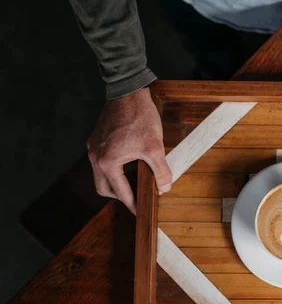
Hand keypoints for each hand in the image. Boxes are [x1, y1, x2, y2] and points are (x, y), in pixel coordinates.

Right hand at [87, 88, 171, 213]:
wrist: (128, 90)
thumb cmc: (140, 117)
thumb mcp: (155, 147)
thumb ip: (160, 171)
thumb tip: (164, 188)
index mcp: (107, 162)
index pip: (120, 193)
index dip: (133, 205)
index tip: (141, 212)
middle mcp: (95, 156)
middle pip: (104, 188)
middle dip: (120, 196)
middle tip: (137, 199)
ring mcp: (94, 147)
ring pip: (102, 175)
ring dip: (117, 182)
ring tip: (136, 182)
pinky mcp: (97, 139)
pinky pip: (102, 161)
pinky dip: (115, 169)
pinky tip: (131, 165)